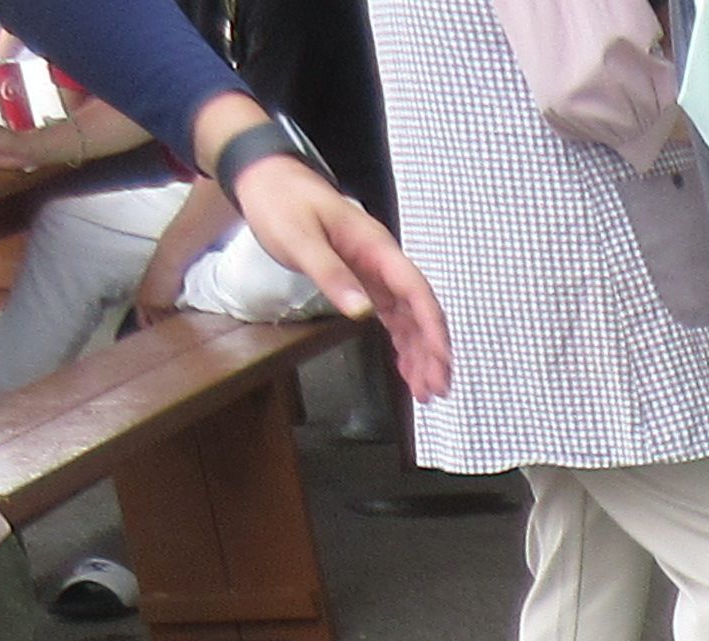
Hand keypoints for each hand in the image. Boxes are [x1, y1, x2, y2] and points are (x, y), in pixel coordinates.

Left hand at [195, 101, 454, 398]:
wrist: (268, 181)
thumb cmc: (282, 203)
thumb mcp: (300, 238)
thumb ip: (331, 274)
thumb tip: (361, 313)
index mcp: (377, 248)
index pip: (416, 291)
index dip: (432, 328)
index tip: (441, 361)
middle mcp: (384, 262)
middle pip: (420, 311)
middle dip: (432, 351)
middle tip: (435, 390)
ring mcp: (376, 273)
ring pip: (409, 318)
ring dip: (420, 354)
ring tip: (425, 391)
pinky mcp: (364, 281)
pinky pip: (392, 317)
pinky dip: (401, 344)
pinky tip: (405, 370)